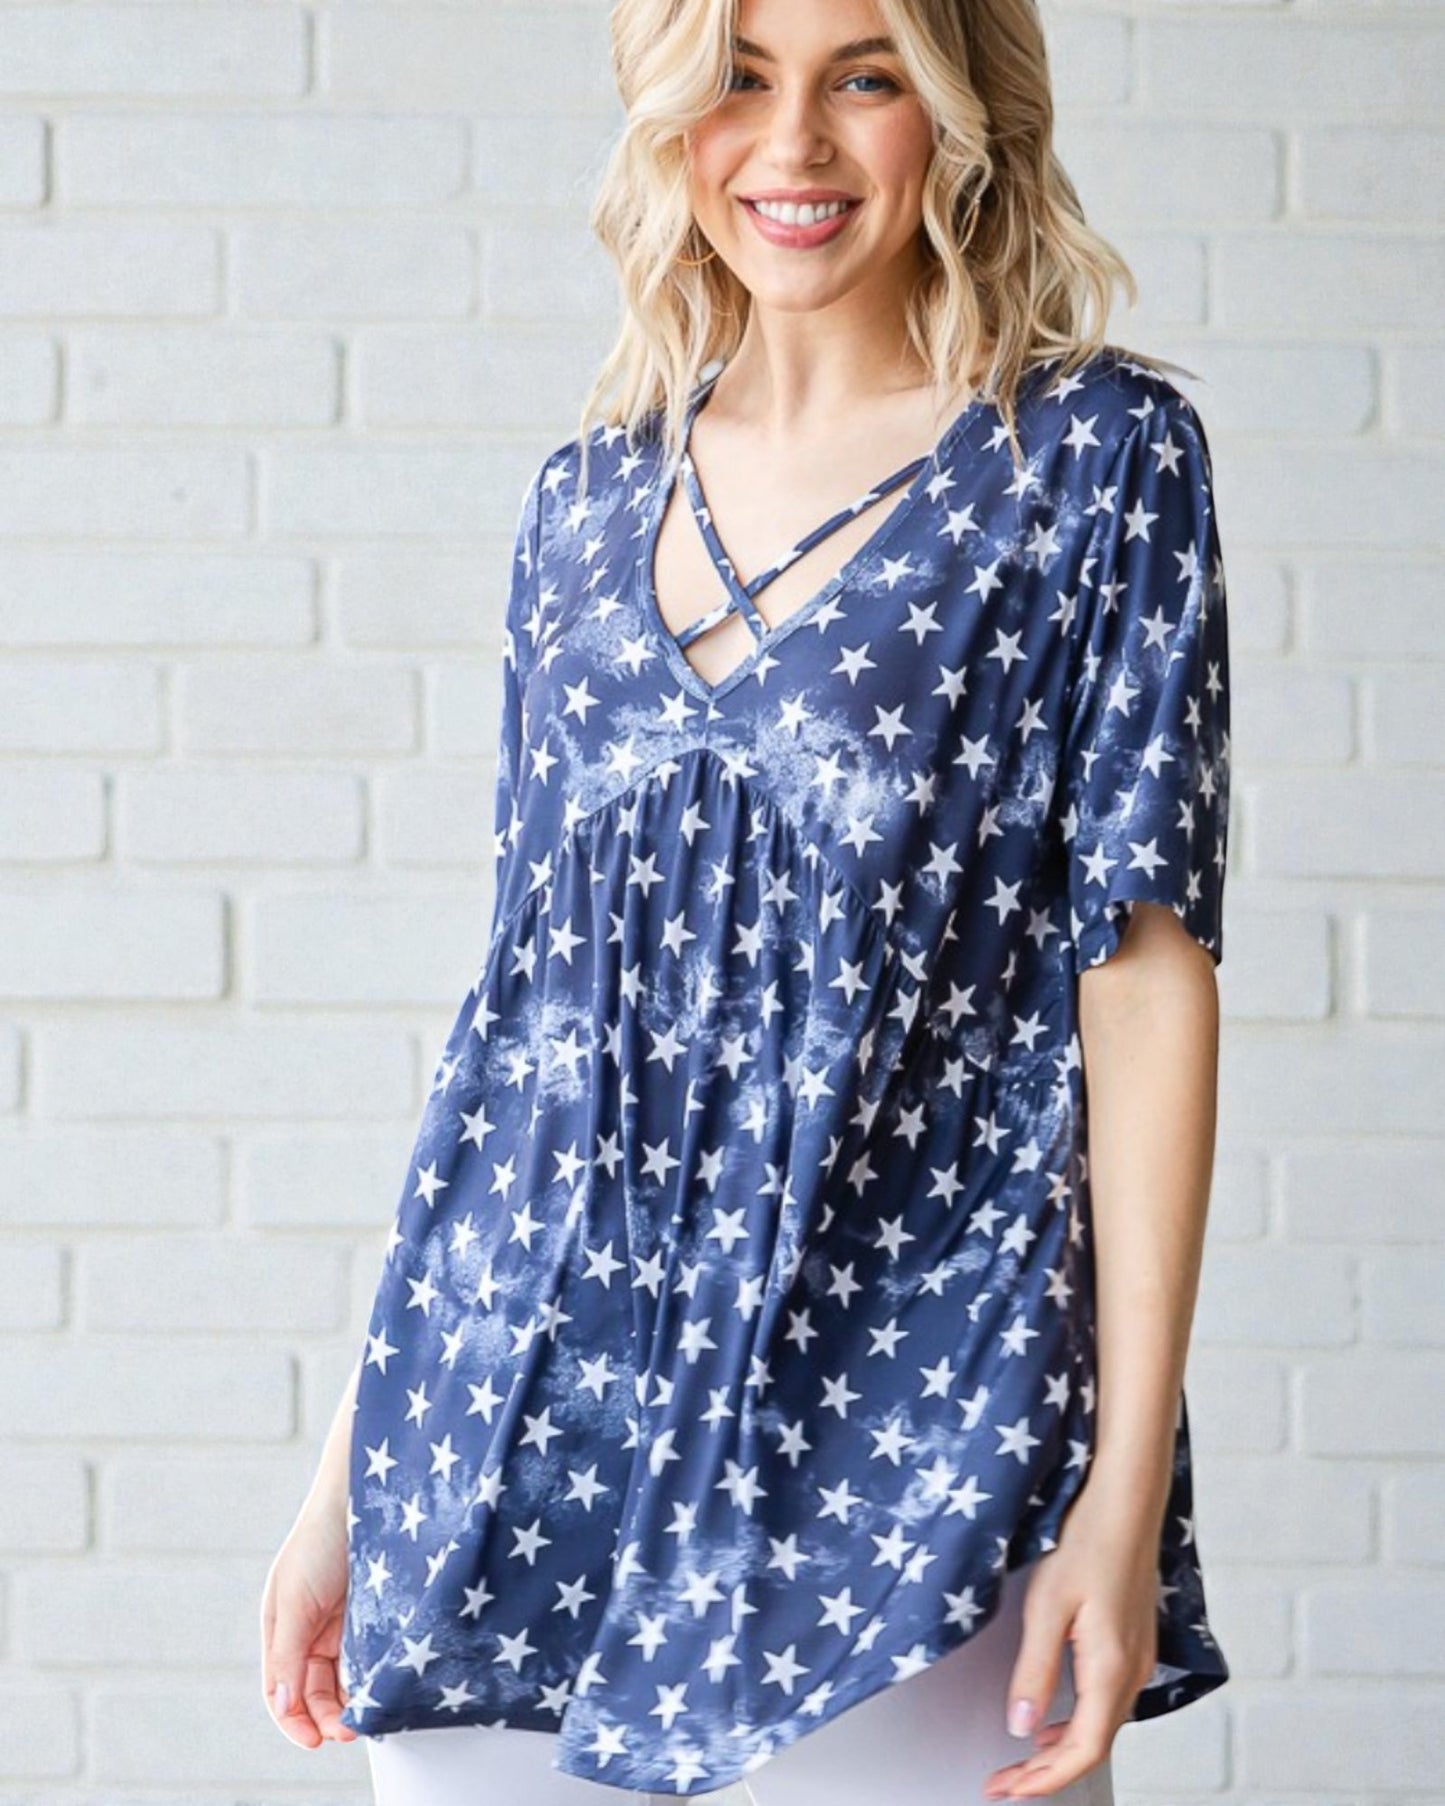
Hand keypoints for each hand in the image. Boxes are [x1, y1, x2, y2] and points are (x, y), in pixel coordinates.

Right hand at [260, 1489, 358, 1748]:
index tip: (316, 1740)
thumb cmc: (319, 1540)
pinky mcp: (373, 1614)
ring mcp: (343, 1623)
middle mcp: (311, 1631)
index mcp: (282, 1629)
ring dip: (350, 1703)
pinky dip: (371, 1678)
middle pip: (314, 1691)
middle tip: (349, 1731)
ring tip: (366, 1716)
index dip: (294, 1720)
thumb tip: (284, 1705)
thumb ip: (289, 1655)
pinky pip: (369, 1658)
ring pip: (343, 1680)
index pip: (281, 1691)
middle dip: (327, 1716)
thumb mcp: (295, 1601)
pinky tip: (380, 1688)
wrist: (363, 1495)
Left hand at [982, 1482, 1157, 1798]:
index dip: (1044, 1780)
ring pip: (1101, 1725)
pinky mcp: (1133, 1642)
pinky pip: (1107, 1701)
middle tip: (1003, 1782)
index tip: (1006, 1790)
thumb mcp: (1047, 1605)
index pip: (1082, 1752)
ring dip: (1062, 1750)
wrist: (1125, 1500)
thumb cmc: (1087, 1541)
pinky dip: (1078, 1722)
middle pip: (1092, 1746)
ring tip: (1022, 1760)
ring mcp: (1137, 1657)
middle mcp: (1131, 1671)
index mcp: (1110, 1668)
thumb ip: (1035, 1669)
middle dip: (1046, 1772)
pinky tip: (1055, 1716)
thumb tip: (1021, 1726)